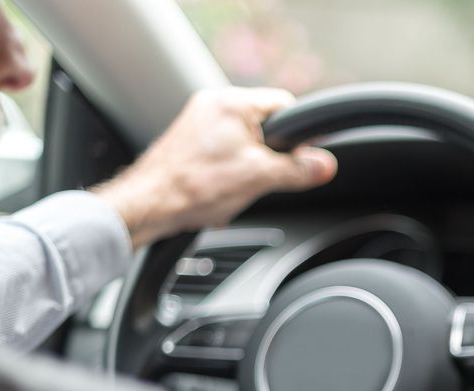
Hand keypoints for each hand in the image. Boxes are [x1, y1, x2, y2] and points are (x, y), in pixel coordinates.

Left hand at [92, 87, 336, 249]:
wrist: (149, 205)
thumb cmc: (193, 187)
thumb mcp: (259, 179)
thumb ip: (297, 170)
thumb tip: (325, 165)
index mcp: (232, 102)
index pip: (286, 105)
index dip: (300, 134)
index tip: (302, 156)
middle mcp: (212, 104)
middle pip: (266, 126)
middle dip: (269, 156)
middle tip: (260, 178)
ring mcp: (198, 121)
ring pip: (244, 141)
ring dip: (248, 166)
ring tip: (233, 186)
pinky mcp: (189, 140)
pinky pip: (224, 151)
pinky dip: (229, 171)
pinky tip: (219, 190)